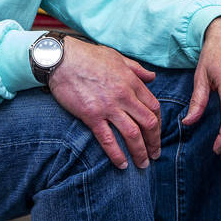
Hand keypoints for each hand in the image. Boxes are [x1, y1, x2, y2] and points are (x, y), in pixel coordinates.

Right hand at [48, 37, 161, 169]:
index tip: (157, 134)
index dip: (158, 124)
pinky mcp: (91, 115)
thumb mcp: (117, 57)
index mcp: (132, 81)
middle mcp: (124, 95)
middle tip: (155, 155)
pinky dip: (116, 154)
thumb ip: (137, 69)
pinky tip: (121, 164)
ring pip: (132, 134)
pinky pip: (108, 139)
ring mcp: (108, 107)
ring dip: (140, 152)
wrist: (62, 58)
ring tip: (143, 164)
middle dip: (154, 142)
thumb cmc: (88, 55)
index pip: (154, 107)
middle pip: (148, 123)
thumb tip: (152, 77)